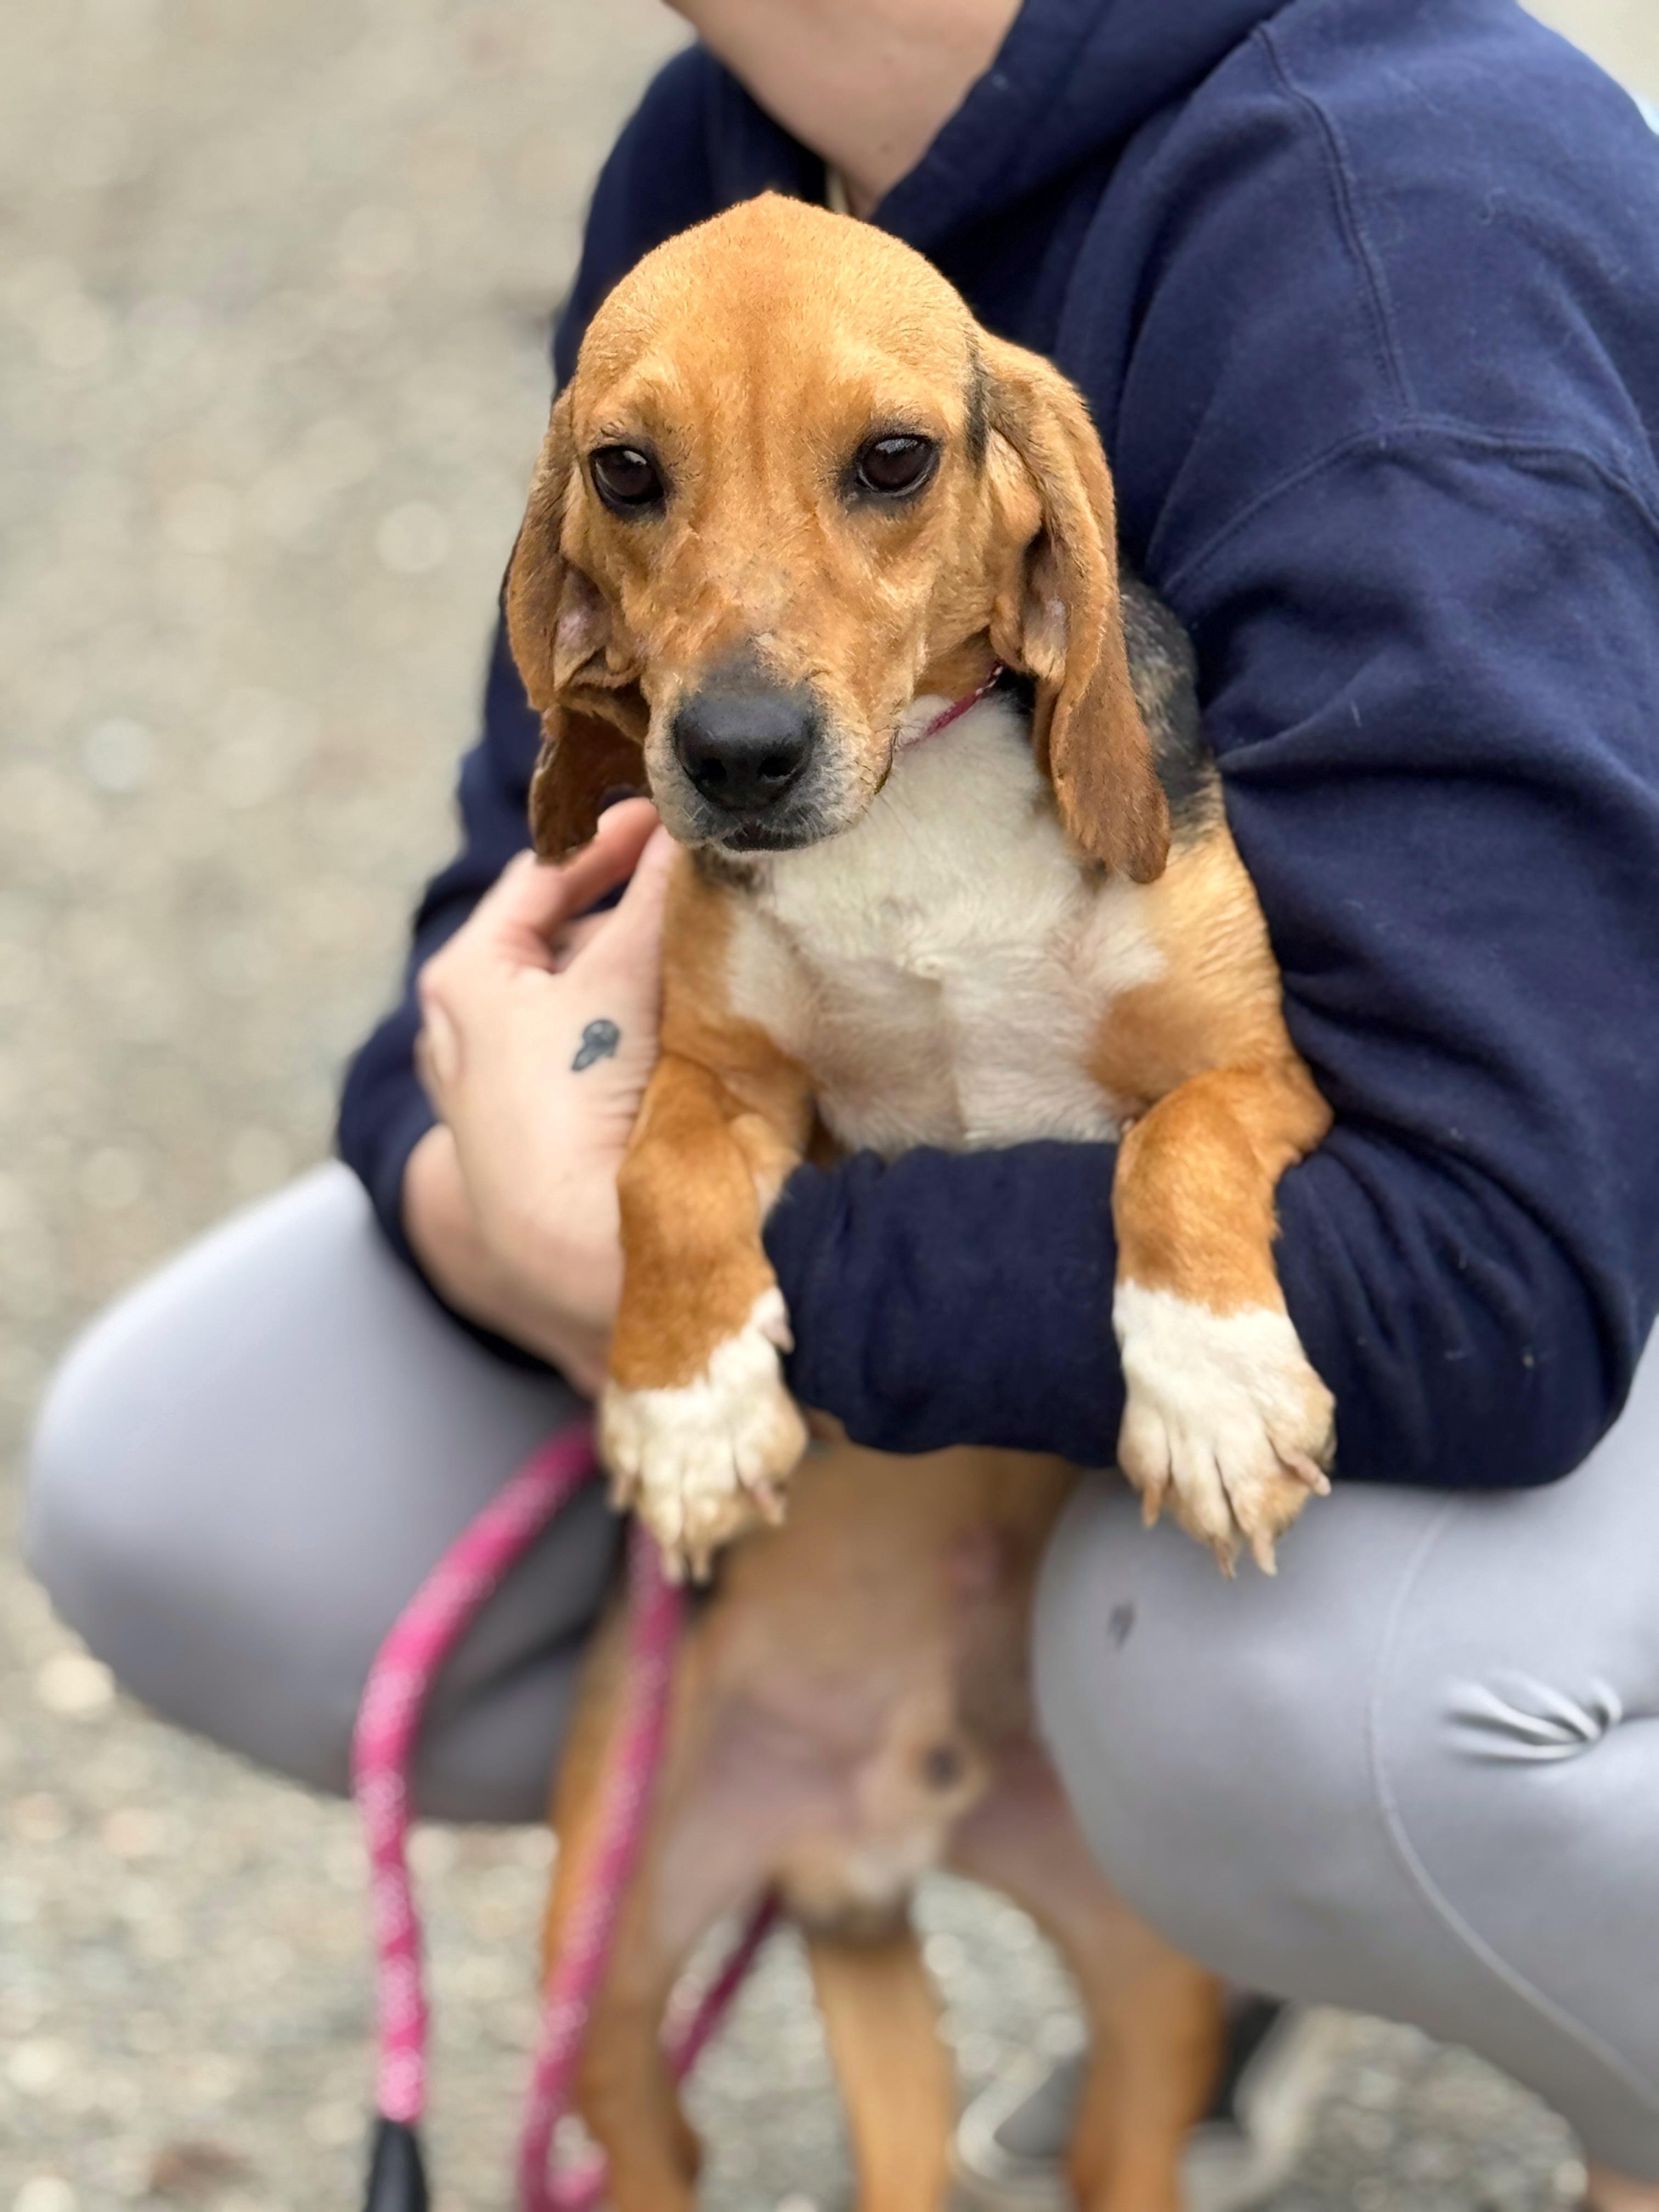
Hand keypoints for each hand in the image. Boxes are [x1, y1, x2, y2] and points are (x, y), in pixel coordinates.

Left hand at [403, 799, 675, 1393]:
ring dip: (638, 974)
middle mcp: (464, 1031)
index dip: (610, 841)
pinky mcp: (541, 1140)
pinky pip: (593, 1057)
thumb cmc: (584, 1099)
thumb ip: (658, 892)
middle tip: (701, 884)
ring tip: (703, 953)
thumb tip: (689, 826)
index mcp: (462, 977)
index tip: (670, 817)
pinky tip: (686, 1026)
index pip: (542, 877)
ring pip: (581, 1001)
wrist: (586, 1250)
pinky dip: (634, 1030)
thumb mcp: (623, 975)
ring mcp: (499, 1092)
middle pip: (563, 939)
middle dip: (630, 911)